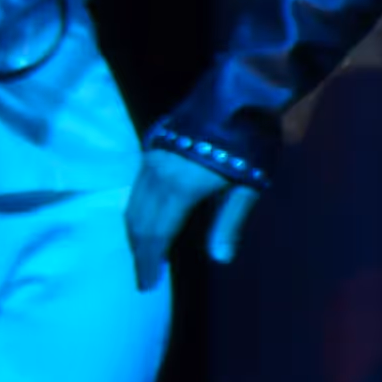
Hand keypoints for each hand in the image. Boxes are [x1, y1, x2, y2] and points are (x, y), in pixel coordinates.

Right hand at [125, 151, 255, 277]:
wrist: (237, 96)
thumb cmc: (248, 146)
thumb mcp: (246, 187)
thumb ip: (230, 221)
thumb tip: (221, 258)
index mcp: (181, 187)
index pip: (157, 233)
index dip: (150, 261)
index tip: (148, 285)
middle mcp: (159, 174)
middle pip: (140, 222)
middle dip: (139, 253)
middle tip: (142, 280)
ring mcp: (152, 159)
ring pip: (133, 204)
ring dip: (134, 235)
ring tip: (141, 258)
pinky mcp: (152, 148)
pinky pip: (136, 188)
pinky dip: (135, 212)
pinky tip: (142, 225)